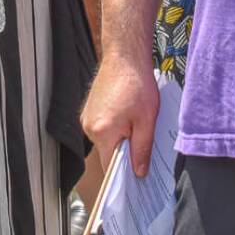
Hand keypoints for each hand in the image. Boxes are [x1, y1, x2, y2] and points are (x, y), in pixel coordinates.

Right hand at [82, 54, 159, 176]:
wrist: (125, 56)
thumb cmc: (136, 84)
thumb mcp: (146, 121)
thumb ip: (142, 149)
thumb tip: (139, 172)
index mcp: (102, 132)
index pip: (110, 167)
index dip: (125, 174)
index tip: (138, 178)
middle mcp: (89, 127)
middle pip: (108, 153)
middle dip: (125, 152)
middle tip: (143, 140)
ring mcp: (87, 117)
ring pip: (106, 140)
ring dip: (120, 137)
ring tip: (135, 121)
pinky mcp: (89, 109)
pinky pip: (102, 127)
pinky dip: (114, 127)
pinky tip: (127, 113)